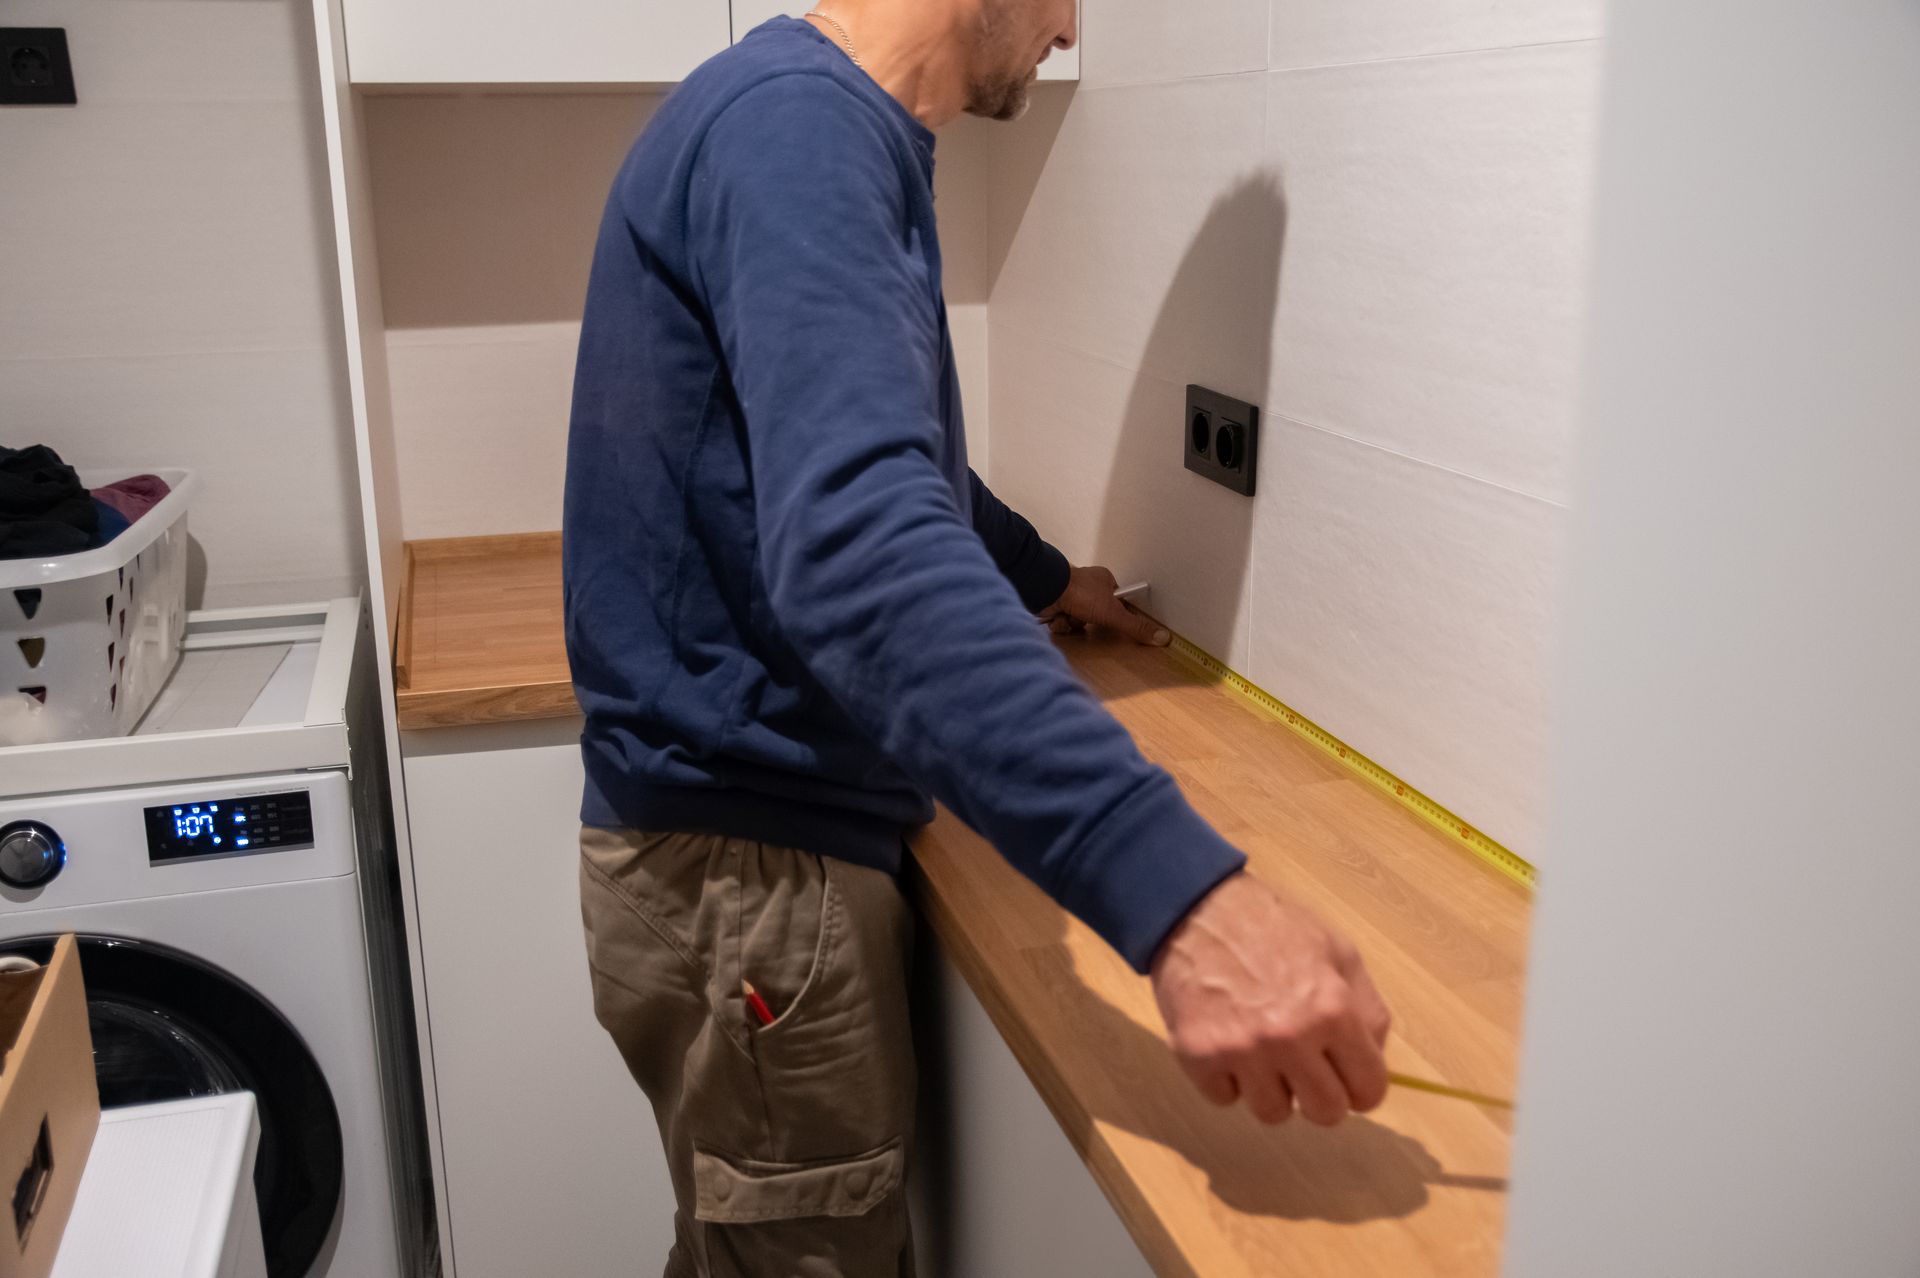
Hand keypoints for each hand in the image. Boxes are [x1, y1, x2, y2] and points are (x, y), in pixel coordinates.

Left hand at [1037, 565, 1168, 645]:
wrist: (1047, 590)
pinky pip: (1063, 622)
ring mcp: (1070, 595)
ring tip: (1070, 616)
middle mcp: (1087, 586)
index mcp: (1104, 580)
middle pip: (1098, 614)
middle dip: (1091, 622)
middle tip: (1088, 620)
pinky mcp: (1056, 605)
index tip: (1113, 622)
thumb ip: (1136, 627)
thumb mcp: (1114, 613)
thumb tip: (1162, 638)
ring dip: (1074, 624)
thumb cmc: (1082, 594)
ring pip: (1079, 621)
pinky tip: (1058, 617)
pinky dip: (1061, 624)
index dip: (1116, 615)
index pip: (1118, 601)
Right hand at [1150, 871, 1392, 1125]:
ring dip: (1269, 1087)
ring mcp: (1240, 1050)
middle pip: (1325, 1113)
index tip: (1346, 1078)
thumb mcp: (1338, 951)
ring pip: (1272, 1113)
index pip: (1368, 1091)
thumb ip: (1367, 1010)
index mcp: (1332, 1010)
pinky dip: (1226, 1077)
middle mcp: (1289, 1037)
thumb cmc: (1272, 925)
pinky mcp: (1197, 1056)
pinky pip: (1224, 1099)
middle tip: (1303, 1066)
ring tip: (1259, 1047)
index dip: (1361, 1087)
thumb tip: (1373, 1060)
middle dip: (1319, 1094)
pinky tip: (1225, 1039)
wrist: (1194, 906)